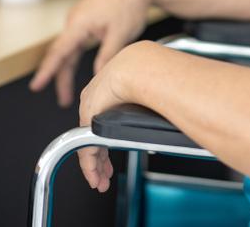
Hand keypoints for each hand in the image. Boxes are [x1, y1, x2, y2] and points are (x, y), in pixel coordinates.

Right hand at [29, 0, 156, 105]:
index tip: (36, 86)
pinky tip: (81, 65)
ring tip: (71, 90)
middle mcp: (75, 19)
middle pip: (63, 54)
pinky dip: (76, 55)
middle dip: (61, 78)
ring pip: (70, 48)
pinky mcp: (88, 16)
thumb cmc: (129, 1)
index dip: (47, 72)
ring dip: (69, 67)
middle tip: (64, 100)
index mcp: (78, 23)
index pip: (58, 53)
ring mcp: (80, 17)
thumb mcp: (119, 35)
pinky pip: (77, 40)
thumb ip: (106, 58)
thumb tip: (98, 77)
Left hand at [77, 41, 153, 191]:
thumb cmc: (148, 73)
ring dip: (93, 167)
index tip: (110, 158)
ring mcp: (88, 111)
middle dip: (99, 160)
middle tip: (103, 177)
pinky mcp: (87, 121)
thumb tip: (164, 111)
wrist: (139, 67)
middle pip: (92, 137)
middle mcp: (93, 102)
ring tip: (99, 181)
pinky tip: (96, 175)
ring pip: (87, 146)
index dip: (105, 144)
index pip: (100, 124)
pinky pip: (85, 149)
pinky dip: (90, 166)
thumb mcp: (146, 93)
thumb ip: (148, 105)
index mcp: (106, 92)